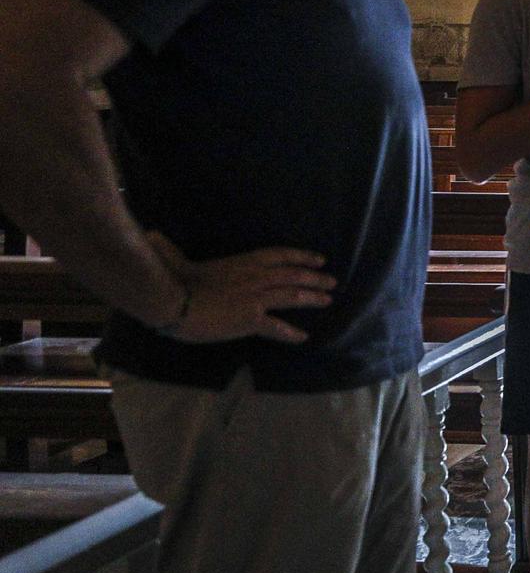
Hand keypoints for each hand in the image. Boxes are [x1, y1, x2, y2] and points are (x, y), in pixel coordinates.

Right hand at [147, 232, 334, 343]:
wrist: (173, 303)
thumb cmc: (173, 280)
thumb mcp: (176, 261)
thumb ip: (172, 250)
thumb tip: (153, 235)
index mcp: (243, 262)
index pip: (280, 255)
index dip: (301, 256)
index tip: (319, 259)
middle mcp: (255, 277)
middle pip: (293, 275)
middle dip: (315, 277)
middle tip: (332, 281)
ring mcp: (255, 298)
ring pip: (292, 296)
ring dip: (312, 297)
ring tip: (328, 300)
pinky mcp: (250, 319)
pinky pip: (277, 327)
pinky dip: (291, 333)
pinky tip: (304, 338)